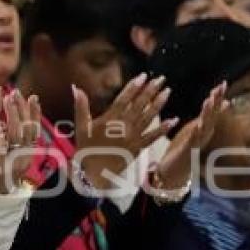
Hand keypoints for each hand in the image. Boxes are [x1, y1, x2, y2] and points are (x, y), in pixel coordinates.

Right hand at [72, 74, 175, 190]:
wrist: (94, 173)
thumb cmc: (86, 149)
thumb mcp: (81, 127)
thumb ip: (81, 106)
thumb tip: (75, 87)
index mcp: (109, 120)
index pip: (124, 99)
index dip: (134, 87)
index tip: (143, 76)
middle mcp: (123, 126)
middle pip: (139, 105)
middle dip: (150, 91)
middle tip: (161, 79)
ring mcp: (132, 137)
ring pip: (148, 117)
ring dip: (159, 104)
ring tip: (167, 92)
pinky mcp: (138, 148)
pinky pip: (153, 136)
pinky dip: (163, 128)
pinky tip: (173, 119)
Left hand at [156, 82, 226, 189]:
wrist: (174, 174)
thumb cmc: (184, 151)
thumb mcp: (197, 131)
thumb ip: (208, 118)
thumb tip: (222, 105)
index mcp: (203, 128)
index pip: (212, 109)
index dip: (217, 97)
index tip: (222, 83)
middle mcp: (203, 134)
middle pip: (212, 115)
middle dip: (216, 101)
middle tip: (221, 87)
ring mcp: (197, 143)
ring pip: (205, 125)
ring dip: (208, 113)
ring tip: (210, 100)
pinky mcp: (189, 151)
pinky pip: (194, 140)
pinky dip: (198, 131)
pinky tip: (200, 124)